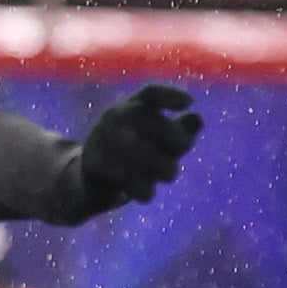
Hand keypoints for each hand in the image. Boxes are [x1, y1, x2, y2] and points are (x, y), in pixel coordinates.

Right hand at [74, 83, 201, 208]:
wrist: (89, 181)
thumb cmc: (133, 159)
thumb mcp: (159, 146)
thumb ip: (180, 134)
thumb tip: (197, 121)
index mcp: (133, 107)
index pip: (151, 94)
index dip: (170, 95)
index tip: (190, 102)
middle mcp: (114, 117)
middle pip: (148, 120)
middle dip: (172, 137)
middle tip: (184, 152)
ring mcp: (101, 138)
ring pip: (134, 147)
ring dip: (159, 164)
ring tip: (170, 174)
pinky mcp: (94, 163)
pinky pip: (122, 174)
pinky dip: (141, 186)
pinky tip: (149, 193)